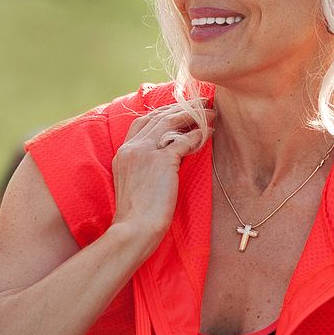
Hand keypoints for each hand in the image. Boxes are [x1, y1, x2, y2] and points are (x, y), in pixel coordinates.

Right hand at [108, 98, 213, 246]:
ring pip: (170, 122)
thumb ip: (143, 168)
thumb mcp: (133, 184)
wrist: (134, 229)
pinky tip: (210, 132)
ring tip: (211, 113)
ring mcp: (145, 152)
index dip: (162, 113)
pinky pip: (184, 140)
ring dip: (193, 116)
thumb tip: (166, 161)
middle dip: (180, 108)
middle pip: (157, 117)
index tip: (179, 111)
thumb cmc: (137, 216)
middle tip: (201, 104)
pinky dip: (199, 134)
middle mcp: (132, 148)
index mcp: (122, 153)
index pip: (142, 122)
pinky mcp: (162, 161)